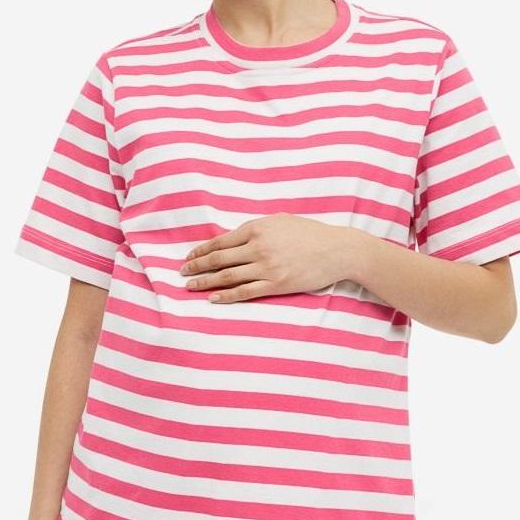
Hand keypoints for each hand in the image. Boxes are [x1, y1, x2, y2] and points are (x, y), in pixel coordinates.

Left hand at [179, 213, 351, 302]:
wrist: (337, 250)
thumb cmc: (310, 234)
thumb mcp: (280, 221)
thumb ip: (256, 228)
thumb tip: (234, 237)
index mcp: (257, 228)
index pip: (221, 241)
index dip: (201, 250)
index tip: (189, 257)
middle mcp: (259, 247)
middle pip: (219, 259)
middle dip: (197, 266)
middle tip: (182, 273)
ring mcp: (266, 268)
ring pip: (227, 276)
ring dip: (205, 282)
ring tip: (190, 287)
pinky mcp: (276, 285)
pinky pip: (245, 292)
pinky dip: (226, 296)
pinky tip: (213, 299)